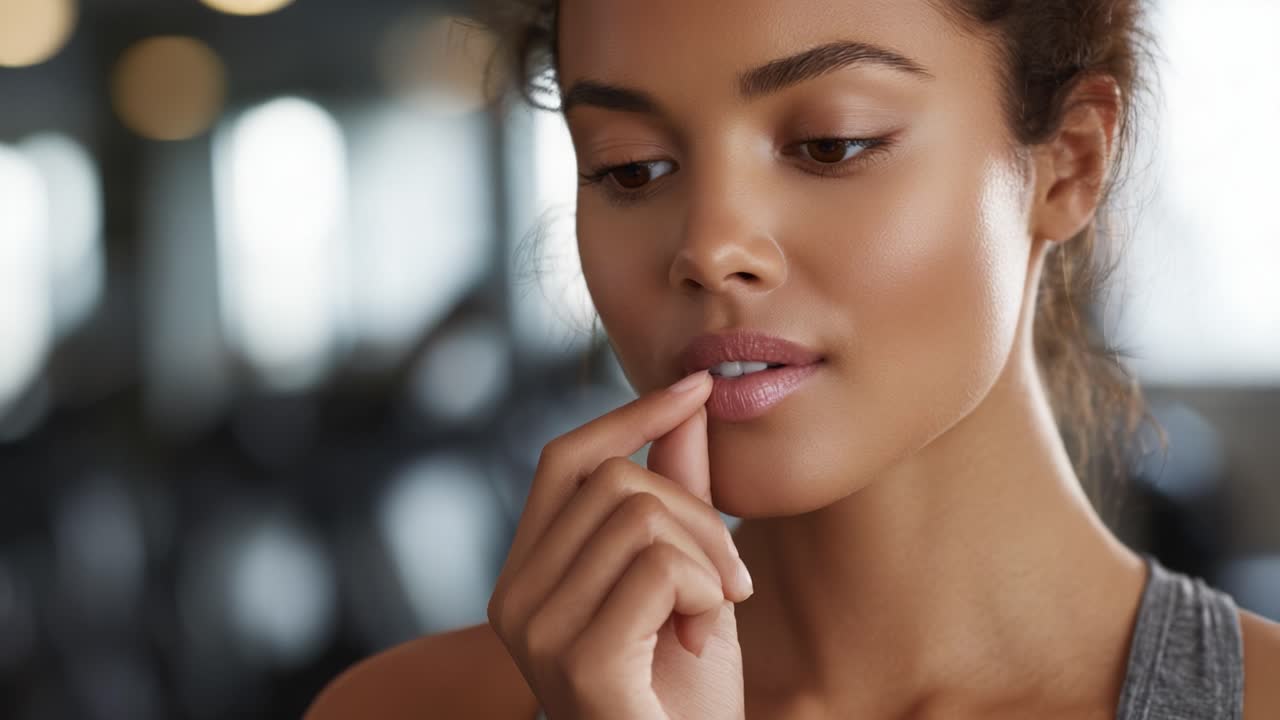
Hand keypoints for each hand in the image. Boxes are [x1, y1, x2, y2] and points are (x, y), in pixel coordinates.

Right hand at [488, 371, 751, 719]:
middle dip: (697, 513)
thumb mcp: (686, 580)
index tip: (694, 389)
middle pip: (615, 480)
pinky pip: (657, 566)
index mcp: (528, 575)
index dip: (629, 416)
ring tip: (712, 612)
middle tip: (729, 577)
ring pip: (641, 515)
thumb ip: (678, 496)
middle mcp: (515, 599)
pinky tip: (701, 636)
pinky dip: (703, 590)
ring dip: (708, 558)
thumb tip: (688, 404)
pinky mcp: (579, 661)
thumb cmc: (683, 696)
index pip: (564, 458)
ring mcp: (538, 632)